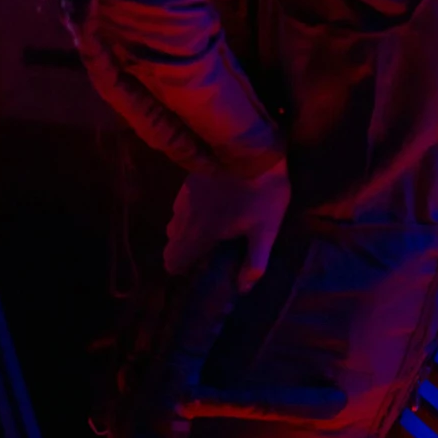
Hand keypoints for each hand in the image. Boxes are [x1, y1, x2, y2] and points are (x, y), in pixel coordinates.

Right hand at [164, 156, 289, 288]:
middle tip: (201, 255)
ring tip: (204, 233)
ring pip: (174, 223)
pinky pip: (179, 205)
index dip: (180, 269)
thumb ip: (254, 263)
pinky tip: (204, 209)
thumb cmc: (261, 193)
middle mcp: (185, 219)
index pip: (175, 261)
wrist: (251, 148)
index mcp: (201, 235)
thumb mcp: (266, 231)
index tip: (193, 271)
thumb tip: (243, 289)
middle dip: (181, 253)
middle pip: (172, 244)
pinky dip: (187, 213)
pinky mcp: (188, 181)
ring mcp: (184, 198)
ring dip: (184, 232)